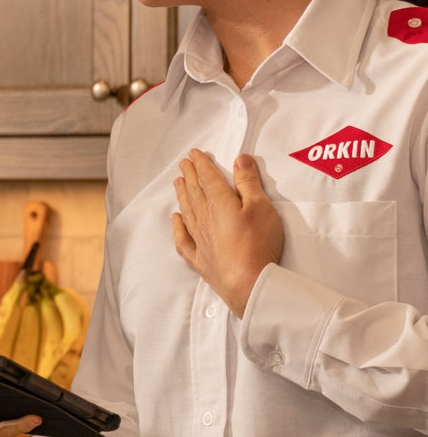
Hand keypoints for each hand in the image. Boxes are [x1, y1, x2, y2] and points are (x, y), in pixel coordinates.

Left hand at [172, 151, 282, 315]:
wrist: (248, 282)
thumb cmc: (257, 243)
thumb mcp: (260, 206)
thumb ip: (248, 182)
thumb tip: (239, 159)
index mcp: (219, 203)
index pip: (208, 178)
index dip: (201, 164)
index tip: (194, 154)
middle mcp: (205, 219)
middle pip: (195, 193)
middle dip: (190, 176)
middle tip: (183, 165)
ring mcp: (200, 240)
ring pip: (187, 212)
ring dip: (182, 196)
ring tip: (178, 184)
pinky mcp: (201, 259)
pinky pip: (183, 240)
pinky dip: (178, 228)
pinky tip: (175, 220)